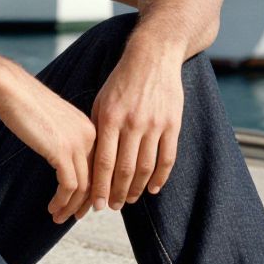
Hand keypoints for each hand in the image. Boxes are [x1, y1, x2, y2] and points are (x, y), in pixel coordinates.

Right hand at [0, 69, 96, 224]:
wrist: (13, 91)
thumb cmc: (26, 104)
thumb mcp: (54, 123)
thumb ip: (65, 139)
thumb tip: (62, 159)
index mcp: (90, 128)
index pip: (100, 166)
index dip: (95, 188)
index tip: (84, 203)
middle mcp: (90, 136)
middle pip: (97, 178)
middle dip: (87, 202)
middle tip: (76, 216)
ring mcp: (78, 144)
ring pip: (85, 186)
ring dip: (72, 206)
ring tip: (59, 217)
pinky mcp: (62, 151)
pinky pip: (69, 186)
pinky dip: (62, 201)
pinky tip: (52, 207)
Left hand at [76, 48, 183, 219]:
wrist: (153, 56)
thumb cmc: (122, 81)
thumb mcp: (102, 100)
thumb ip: (98, 129)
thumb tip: (91, 160)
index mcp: (110, 118)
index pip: (104, 162)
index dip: (100, 187)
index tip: (96, 204)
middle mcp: (132, 123)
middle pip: (124, 170)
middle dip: (117, 193)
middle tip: (112, 207)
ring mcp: (154, 124)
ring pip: (145, 168)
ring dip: (136, 188)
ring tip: (129, 199)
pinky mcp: (172, 123)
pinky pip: (167, 158)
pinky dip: (160, 177)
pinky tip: (152, 188)